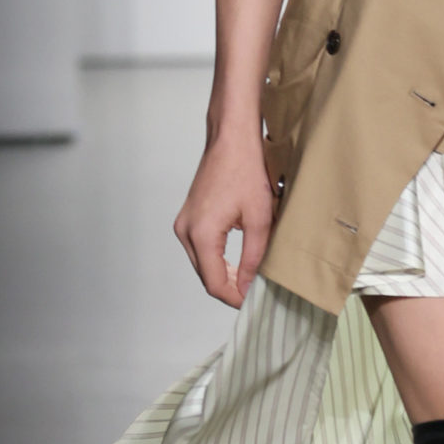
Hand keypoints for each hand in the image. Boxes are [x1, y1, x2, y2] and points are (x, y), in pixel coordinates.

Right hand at [174, 129, 274, 306]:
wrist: (231, 139)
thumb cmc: (246, 171)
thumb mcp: (260, 218)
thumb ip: (254, 257)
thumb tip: (250, 286)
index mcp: (201, 234)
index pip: (215, 283)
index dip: (234, 298)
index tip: (253, 304)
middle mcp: (186, 231)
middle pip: (206, 276)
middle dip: (230, 289)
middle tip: (256, 295)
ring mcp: (184, 224)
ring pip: (202, 264)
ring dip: (223, 276)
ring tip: (250, 282)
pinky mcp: (188, 218)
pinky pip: (200, 250)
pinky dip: (217, 261)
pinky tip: (237, 265)